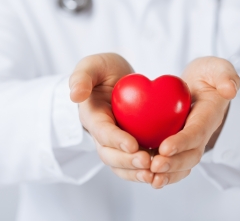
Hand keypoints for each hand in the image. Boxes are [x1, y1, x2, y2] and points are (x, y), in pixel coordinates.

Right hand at [69, 53, 153, 183]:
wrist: (116, 79)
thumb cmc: (103, 70)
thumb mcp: (92, 66)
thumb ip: (82, 77)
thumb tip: (75, 95)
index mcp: (92, 116)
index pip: (101, 131)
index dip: (115, 140)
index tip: (132, 145)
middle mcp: (102, 134)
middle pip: (110, 155)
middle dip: (127, 161)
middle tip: (147, 162)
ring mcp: (116, 142)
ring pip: (122, 164)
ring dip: (136, 172)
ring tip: (155, 174)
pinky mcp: (131, 144)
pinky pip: (136, 162)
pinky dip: (147, 170)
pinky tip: (163, 171)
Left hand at [149, 57, 239, 188]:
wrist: (202, 84)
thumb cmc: (208, 74)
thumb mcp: (218, 68)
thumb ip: (225, 75)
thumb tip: (229, 90)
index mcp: (210, 115)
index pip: (197, 132)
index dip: (183, 141)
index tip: (165, 148)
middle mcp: (202, 133)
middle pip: (191, 154)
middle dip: (174, 163)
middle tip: (154, 166)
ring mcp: (192, 142)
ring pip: (183, 164)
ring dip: (168, 174)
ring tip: (150, 178)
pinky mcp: (180, 145)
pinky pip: (174, 163)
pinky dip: (164, 173)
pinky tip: (146, 177)